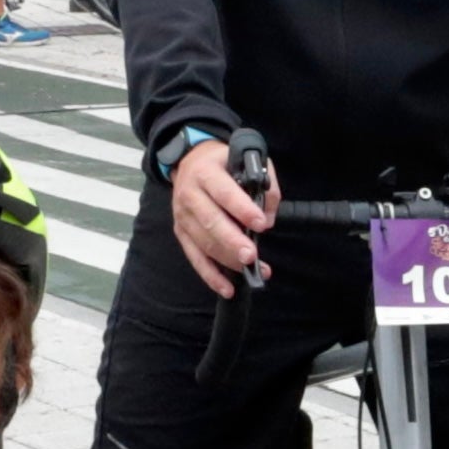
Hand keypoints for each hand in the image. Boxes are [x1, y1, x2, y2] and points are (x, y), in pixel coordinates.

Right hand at [169, 135, 273, 292]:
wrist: (191, 160)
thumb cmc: (226, 162)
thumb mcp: (249, 160)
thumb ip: (265, 186)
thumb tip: (267, 220)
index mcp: (206, 172)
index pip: (224, 192)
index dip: (242, 209)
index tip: (261, 224)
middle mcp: (189, 194)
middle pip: (210, 221)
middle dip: (232, 241)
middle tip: (251, 256)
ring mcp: (182, 216)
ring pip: (204, 243)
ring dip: (228, 260)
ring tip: (251, 271)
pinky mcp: (181, 233)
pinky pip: (195, 258)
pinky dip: (211, 276)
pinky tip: (228, 288)